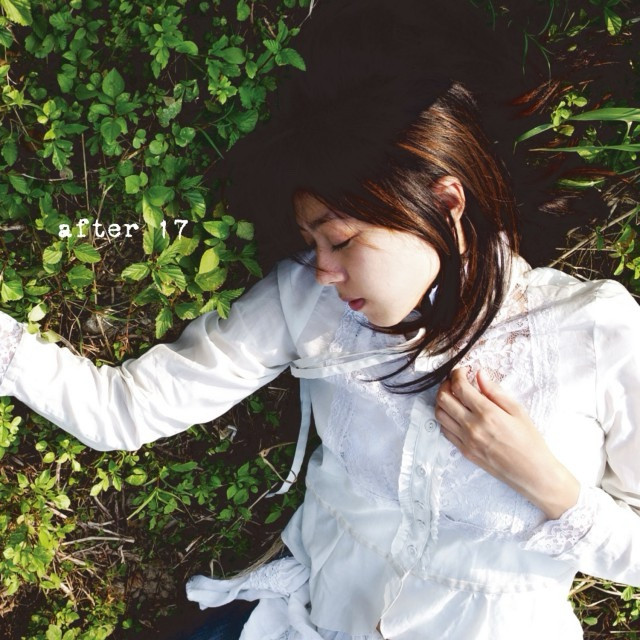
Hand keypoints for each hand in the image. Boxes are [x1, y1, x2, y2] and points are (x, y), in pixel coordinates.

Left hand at [435, 368, 579, 519]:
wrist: (532, 473)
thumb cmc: (530, 441)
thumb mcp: (518, 411)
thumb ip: (495, 391)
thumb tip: (480, 375)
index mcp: (487, 413)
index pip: (460, 387)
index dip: (457, 374)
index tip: (463, 371)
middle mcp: (472, 426)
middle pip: (443, 399)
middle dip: (445, 385)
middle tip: (455, 381)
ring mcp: (466, 440)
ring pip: (439, 414)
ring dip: (442, 401)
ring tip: (454, 396)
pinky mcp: (464, 451)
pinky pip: (445, 431)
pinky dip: (445, 418)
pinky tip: (456, 414)